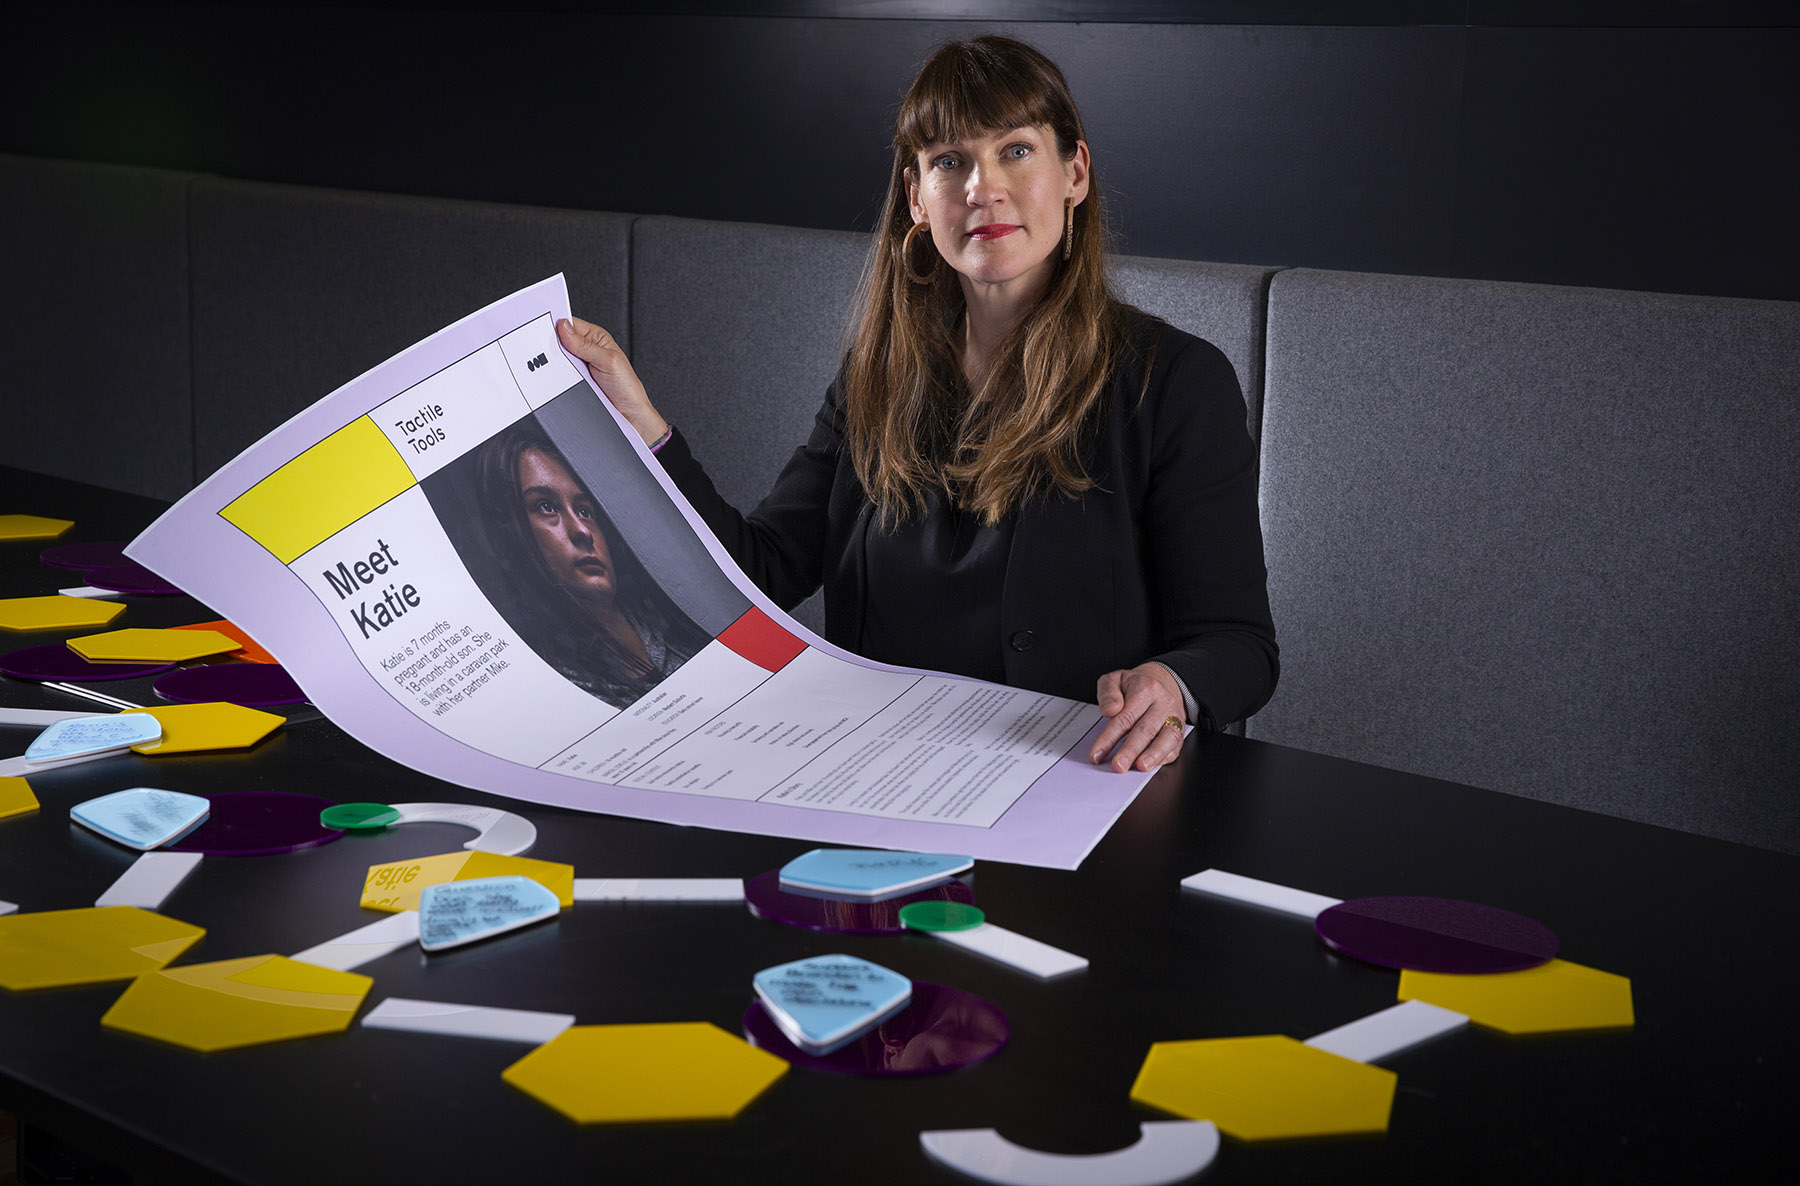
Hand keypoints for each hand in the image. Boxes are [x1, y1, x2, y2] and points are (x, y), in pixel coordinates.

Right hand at [557, 316, 669, 447]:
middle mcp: (585, 350)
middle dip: (552, 344)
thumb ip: (585, 345)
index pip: (570, 324)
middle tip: (546, 349)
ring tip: (554, 366)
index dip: (556, 324)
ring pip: (556, 359)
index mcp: (596, 338)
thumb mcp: (608, 360)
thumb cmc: (627, 386)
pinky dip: (554, 377)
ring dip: (553, 363)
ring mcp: (577, 366)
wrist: (628, 415)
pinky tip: (554, 378)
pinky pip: (557, 375)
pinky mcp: (572, 381)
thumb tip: (564, 328)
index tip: (543, 327)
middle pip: (559, 341)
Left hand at [1090, 663, 1186, 772]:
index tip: (1096, 754)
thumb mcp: (1115, 680)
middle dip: (1131, 751)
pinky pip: (1176, 746)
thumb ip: (1108, 693)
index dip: (1109, 738)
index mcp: (1145, 689)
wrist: (1163, 681)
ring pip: (1167, 738)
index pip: (1125, 717)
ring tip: (1140, 767)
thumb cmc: (1136, 686)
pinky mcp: (1181, 730)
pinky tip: (1152, 766)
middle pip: (1146, 729)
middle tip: (1118, 766)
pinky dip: (1164, 758)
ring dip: (1153, 755)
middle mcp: (1163, 703)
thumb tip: (1110, 710)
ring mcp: (1174, 717)